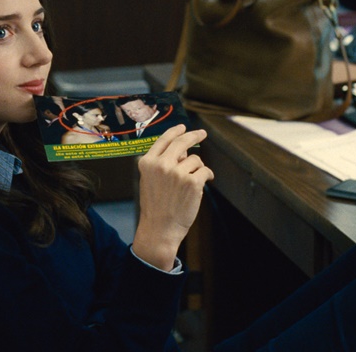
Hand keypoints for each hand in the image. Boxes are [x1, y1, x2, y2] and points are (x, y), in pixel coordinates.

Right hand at [132, 125, 213, 270]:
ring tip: (192, 183)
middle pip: (181, 142)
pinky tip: (203, 184)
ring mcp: (177, 173)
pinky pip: (205, 171)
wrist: (159, 229)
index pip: (163, 140)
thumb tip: (183, 150)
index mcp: (147, 163)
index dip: (175, 131)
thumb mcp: (150, 181)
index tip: (183, 127)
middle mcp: (161, 165)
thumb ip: (163, 164)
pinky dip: (207, 176)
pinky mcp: (192, 182)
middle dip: (194, 135)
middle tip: (202, 133)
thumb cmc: (156, 207)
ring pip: (196, 160)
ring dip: (198, 168)